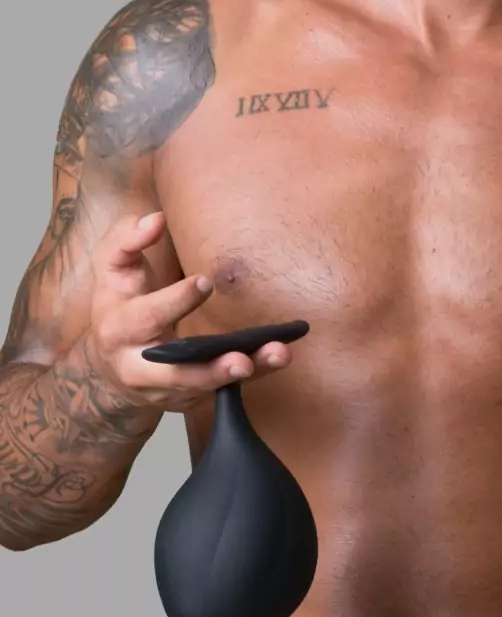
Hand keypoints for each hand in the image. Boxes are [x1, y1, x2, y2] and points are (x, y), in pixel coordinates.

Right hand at [85, 212, 290, 411]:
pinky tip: (278, 358)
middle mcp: (140, 368)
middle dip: (209, 369)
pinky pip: (224, 388)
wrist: (109, 370)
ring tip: (276, 356)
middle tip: (241, 359)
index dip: (176, 301)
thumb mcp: (111, 270)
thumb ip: (126, 240)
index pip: (147, 316)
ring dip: (242, 373)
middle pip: (175, 373)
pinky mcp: (189, 397)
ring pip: (206, 386)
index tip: (206, 283)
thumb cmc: (119, 307)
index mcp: (119, 329)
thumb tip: (156, 219)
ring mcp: (166, 389)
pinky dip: (254, 374)